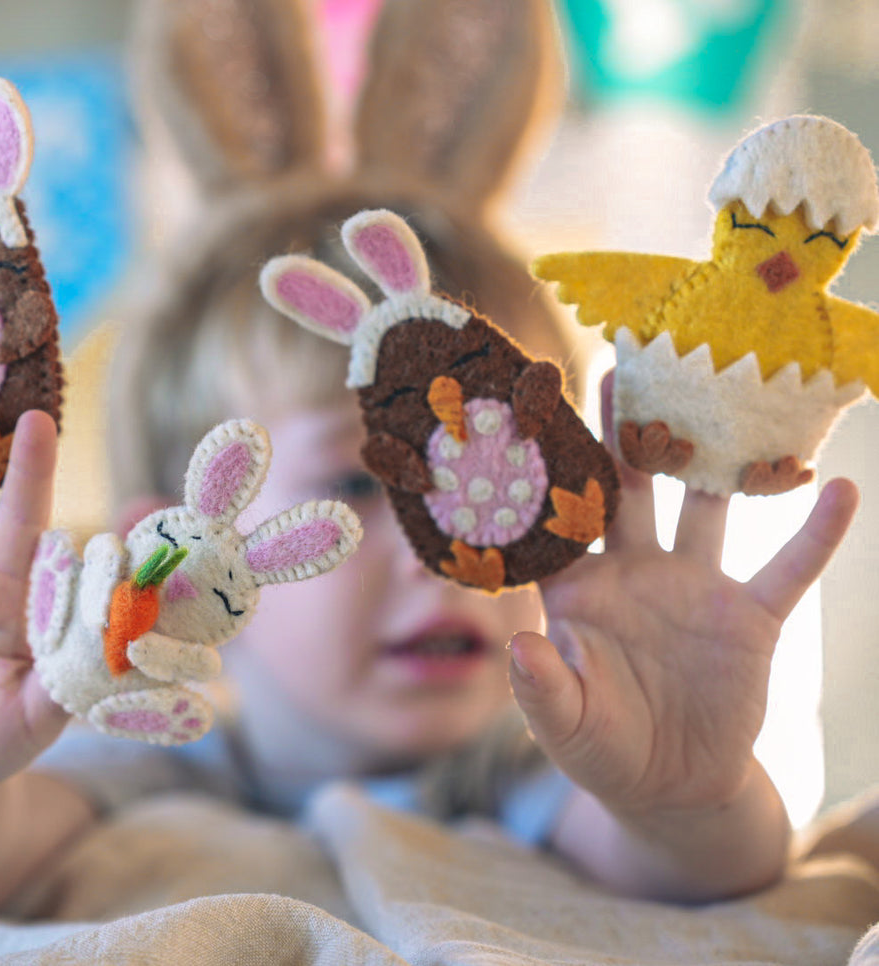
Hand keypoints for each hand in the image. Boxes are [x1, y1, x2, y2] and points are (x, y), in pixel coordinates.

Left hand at [509, 373, 857, 818]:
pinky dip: (814, 531)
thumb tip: (519, 645)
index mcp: (578, 591)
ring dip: (710, 459)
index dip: (542, 474)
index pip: (554, 522)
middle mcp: (632, 572)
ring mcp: (693, 586)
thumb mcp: (565, 726)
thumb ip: (542, 688)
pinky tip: (837, 487)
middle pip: (624, 489)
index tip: (532, 417)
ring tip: (722, 396)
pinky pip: (789, 566)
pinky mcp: (750, 616)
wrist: (673, 785)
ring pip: (701, 507)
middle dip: (622, 433)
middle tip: (623, 364)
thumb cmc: (602, 749)